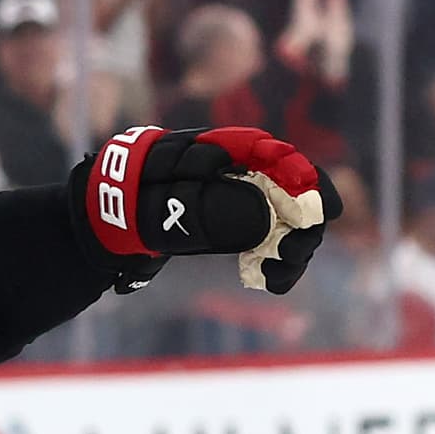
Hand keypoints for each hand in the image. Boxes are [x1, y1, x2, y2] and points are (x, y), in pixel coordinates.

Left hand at [79, 124, 331, 290]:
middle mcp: (244, 174)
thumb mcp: (161, 202)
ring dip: (294, 250)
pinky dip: (278, 265)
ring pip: (289, 223)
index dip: (308, 180)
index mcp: (226, 152)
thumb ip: (206, 207)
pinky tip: (271, 281)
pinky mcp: (242, 229)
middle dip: (303, 225)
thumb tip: (262, 223)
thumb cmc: (131, 198)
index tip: (325, 209)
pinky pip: (273, 245)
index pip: (280, 157)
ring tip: (277, 276)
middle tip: (293, 255)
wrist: (109, 219)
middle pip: (294, 194)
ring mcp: (245, 202)